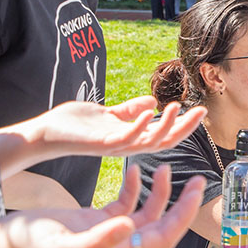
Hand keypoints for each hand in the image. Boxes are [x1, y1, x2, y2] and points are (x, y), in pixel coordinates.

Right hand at [0, 164, 204, 247]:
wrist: (6, 245)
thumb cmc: (32, 246)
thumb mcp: (66, 243)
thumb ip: (99, 240)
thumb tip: (130, 228)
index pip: (164, 237)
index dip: (183, 215)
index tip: (195, 192)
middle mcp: (120, 245)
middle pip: (163, 225)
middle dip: (182, 203)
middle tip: (198, 178)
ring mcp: (110, 232)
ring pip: (147, 213)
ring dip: (159, 191)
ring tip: (164, 167)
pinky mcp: (97, 219)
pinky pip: (126, 203)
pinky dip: (134, 186)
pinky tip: (133, 168)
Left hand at [33, 98, 205, 158]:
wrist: (47, 132)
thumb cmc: (76, 125)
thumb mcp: (109, 114)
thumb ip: (130, 110)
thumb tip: (153, 101)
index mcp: (130, 139)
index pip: (164, 135)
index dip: (184, 125)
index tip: (201, 109)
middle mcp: (126, 146)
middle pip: (163, 142)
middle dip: (184, 128)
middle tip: (201, 111)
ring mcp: (115, 146)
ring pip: (148, 142)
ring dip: (166, 126)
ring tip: (177, 107)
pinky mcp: (101, 143)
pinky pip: (125, 138)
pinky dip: (140, 125)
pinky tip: (151, 110)